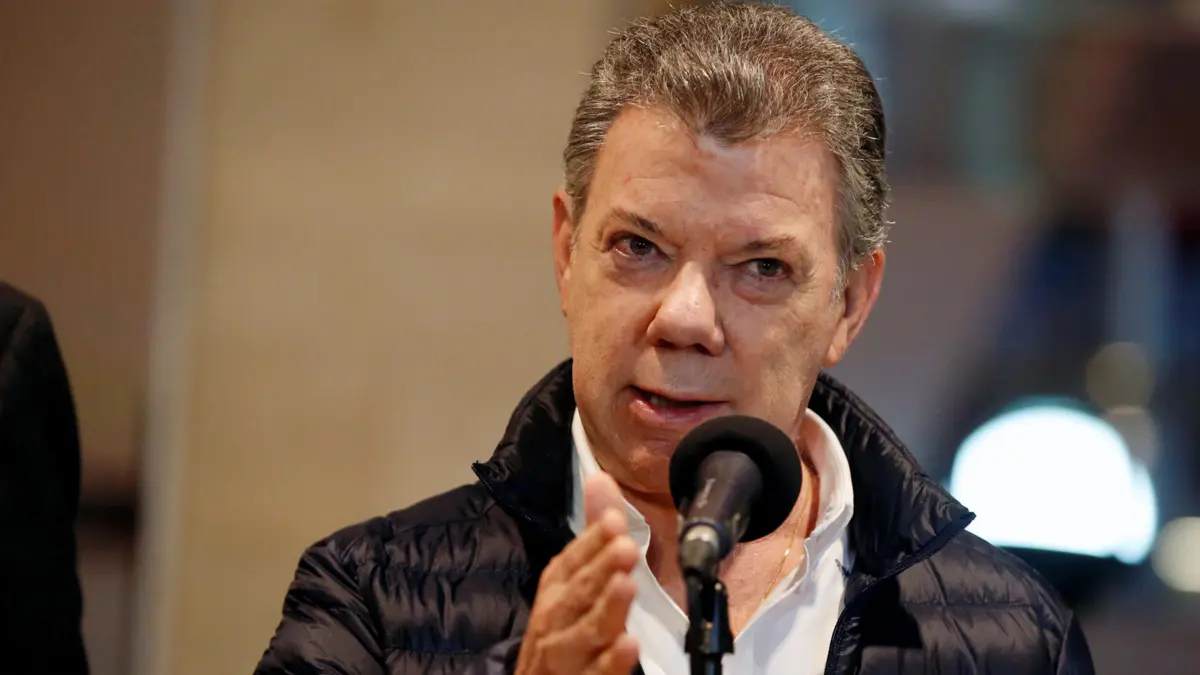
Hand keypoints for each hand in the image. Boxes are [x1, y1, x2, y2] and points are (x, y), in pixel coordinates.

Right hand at [514, 472, 640, 674]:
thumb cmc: (564, 632)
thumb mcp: (578, 583)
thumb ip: (594, 536)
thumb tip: (600, 478)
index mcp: (555, 591)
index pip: (570, 562)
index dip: (590, 542)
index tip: (616, 521)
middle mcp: (552, 621)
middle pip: (573, 595)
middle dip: (597, 571)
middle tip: (626, 547)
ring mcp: (561, 657)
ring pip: (578, 635)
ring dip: (602, 611)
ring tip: (626, 586)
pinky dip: (607, 663)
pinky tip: (628, 646)